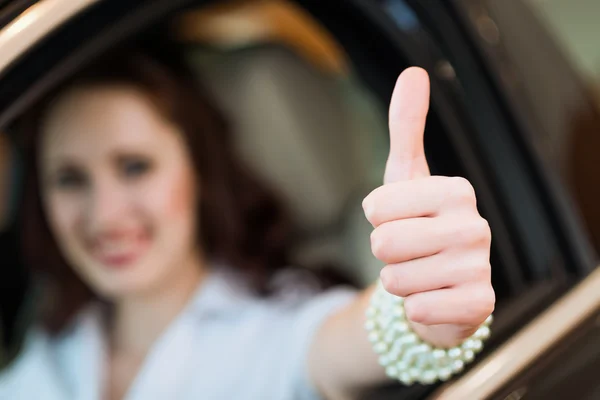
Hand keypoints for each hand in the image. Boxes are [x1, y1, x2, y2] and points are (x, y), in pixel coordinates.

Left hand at [362, 68, 494, 347]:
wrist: (442, 285)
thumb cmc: (420, 226)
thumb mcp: (407, 177)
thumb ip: (407, 126)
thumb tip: (414, 72)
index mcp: (457, 190)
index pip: (376, 207)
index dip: (376, 219)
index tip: (397, 218)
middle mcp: (476, 226)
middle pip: (384, 244)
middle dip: (384, 253)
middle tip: (408, 251)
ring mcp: (480, 267)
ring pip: (395, 280)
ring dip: (397, 281)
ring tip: (420, 273)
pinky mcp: (479, 306)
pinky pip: (418, 310)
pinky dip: (414, 308)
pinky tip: (433, 299)